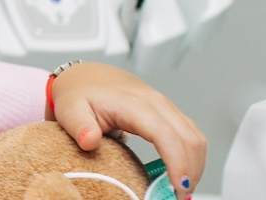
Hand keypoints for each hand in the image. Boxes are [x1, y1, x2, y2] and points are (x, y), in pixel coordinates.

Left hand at [48, 62, 206, 199]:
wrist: (85, 77)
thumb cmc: (79, 93)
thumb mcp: (70, 110)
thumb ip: (79, 126)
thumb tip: (90, 141)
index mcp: (133, 103)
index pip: (165, 134)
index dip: (176, 162)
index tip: (177, 186)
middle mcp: (156, 102)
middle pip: (189, 138)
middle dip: (191, 171)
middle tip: (178, 196)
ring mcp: (165, 106)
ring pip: (195, 136)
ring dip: (195, 165)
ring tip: (180, 190)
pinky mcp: (169, 112)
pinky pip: (191, 134)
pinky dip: (192, 156)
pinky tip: (181, 173)